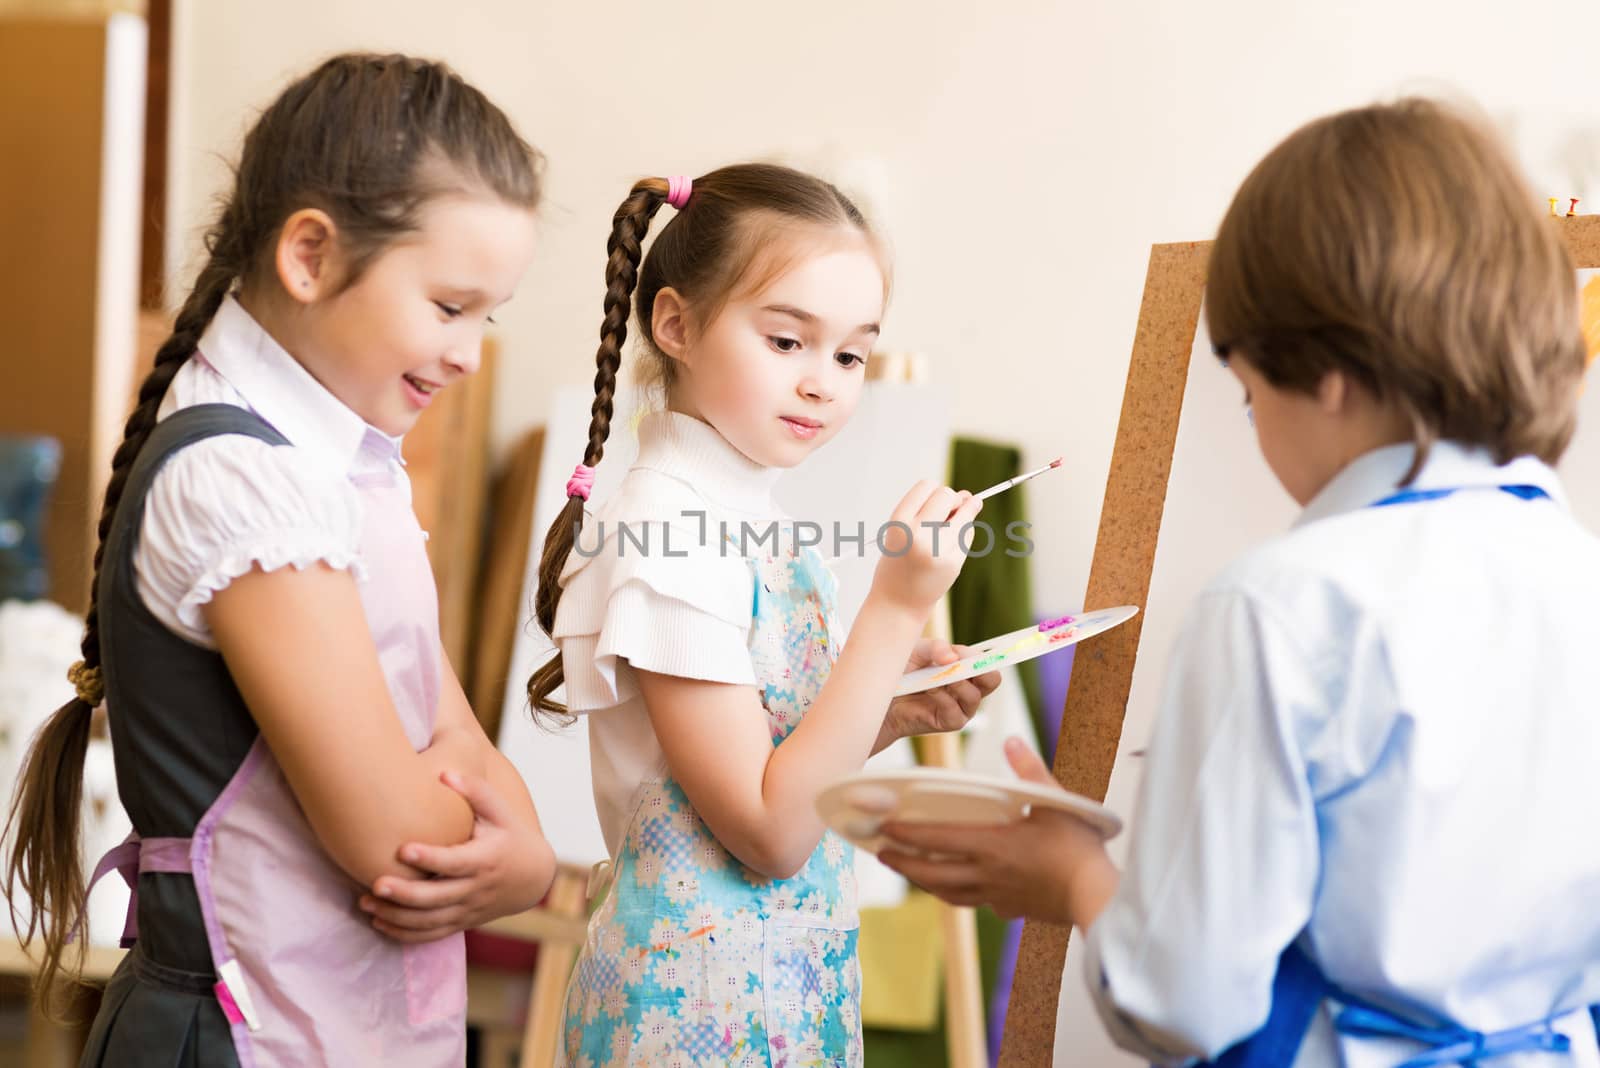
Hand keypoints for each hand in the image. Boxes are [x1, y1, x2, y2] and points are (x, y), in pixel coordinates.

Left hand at [359, 770, 556, 942]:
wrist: (532, 877)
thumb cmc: (510, 835)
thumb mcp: (501, 811)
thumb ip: (476, 792)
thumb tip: (445, 773)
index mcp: (486, 860)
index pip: (455, 862)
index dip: (430, 858)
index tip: (403, 849)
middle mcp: (476, 889)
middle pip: (437, 898)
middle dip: (405, 894)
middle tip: (375, 884)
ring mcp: (468, 910)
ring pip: (429, 921)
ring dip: (396, 916)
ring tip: (366, 904)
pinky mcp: (461, 922)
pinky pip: (431, 935)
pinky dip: (404, 934)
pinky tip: (378, 923)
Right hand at [870, 481, 982, 618]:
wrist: (897, 604)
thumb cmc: (899, 564)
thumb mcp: (901, 532)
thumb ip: (928, 512)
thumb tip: (968, 496)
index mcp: (898, 522)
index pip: (927, 486)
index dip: (935, 491)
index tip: (938, 502)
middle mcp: (917, 533)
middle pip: (947, 495)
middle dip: (953, 500)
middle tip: (949, 514)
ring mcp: (937, 548)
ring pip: (965, 514)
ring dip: (965, 514)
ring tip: (951, 530)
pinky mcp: (953, 562)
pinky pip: (967, 534)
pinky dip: (964, 534)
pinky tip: (950, 547)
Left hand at [873, 640, 1000, 752]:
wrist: (882, 695)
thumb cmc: (903, 670)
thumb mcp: (918, 651)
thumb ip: (936, 648)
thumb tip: (953, 656)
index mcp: (966, 667)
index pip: (987, 661)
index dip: (981, 655)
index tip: (964, 652)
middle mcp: (969, 687)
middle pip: (992, 680)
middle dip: (980, 670)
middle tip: (961, 664)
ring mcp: (961, 706)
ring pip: (974, 695)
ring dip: (955, 682)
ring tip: (935, 677)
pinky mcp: (950, 721)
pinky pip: (955, 710)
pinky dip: (942, 696)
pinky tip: (928, 689)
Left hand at [876, 738, 1118, 926]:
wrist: (1097, 897)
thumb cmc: (1078, 848)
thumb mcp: (1055, 802)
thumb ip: (1029, 771)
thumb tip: (1012, 741)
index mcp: (991, 845)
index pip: (936, 840)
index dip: (906, 834)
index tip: (884, 828)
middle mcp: (986, 874)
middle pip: (931, 873)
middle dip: (903, 863)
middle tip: (882, 852)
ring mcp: (996, 895)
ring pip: (948, 892)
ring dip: (924, 882)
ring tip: (910, 872)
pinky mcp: (1010, 909)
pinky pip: (973, 901)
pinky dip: (956, 893)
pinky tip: (957, 888)